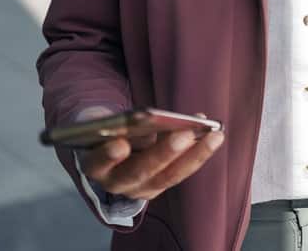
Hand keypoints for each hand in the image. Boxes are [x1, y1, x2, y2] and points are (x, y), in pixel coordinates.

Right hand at [74, 106, 224, 199]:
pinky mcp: (159, 184)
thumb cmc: (106, 126)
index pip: (97, 163)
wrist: (110, 143)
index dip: (108, 156)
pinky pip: (181, 170)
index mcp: (94, 165)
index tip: (120, 144)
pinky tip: (212, 133)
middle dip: (162, 153)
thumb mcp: (101, 119)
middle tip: (183, 135)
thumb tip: (141, 118)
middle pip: (139, 171)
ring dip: (193, 155)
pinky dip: (198, 152)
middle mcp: (116, 183)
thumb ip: (110, 119)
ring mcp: (140, 188)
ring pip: (168, 176)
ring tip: (213, 135)